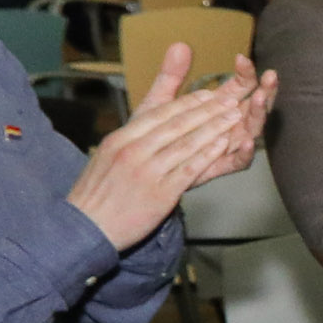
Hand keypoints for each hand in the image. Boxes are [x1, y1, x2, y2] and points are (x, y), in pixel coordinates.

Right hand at [67, 45, 278, 252]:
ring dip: (214, 127)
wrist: (88, 228)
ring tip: (234, 116)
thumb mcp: (108, 155)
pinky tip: (224, 144)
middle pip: (177, 124)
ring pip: (187, 143)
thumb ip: (131, 137)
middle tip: (229, 100)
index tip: (207, 94)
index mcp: (120, 139)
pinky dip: (208, 154)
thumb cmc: (98, 194)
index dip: (187, 102)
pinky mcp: (161, 194)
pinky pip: (189, 169)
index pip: (159, 114)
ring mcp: (148, 172)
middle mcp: (133, 151)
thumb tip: (152, 123)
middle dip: (208, 110)